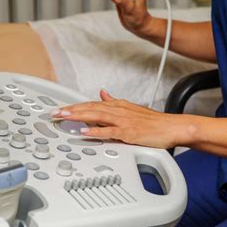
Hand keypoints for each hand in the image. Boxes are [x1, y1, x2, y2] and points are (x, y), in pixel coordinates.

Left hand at [51, 89, 178, 148]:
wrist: (172, 127)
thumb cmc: (153, 121)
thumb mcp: (131, 107)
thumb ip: (114, 101)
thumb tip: (102, 94)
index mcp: (118, 105)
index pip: (91, 104)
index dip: (74, 106)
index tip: (60, 109)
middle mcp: (118, 110)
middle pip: (90, 108)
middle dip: (70, 110)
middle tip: (54, 113)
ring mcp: (123, 121)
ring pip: (96, 116)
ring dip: (78, 116)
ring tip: (63, 118)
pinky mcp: (128, 132)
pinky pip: (109, 131)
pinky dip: (95, 130)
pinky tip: (84, 131)